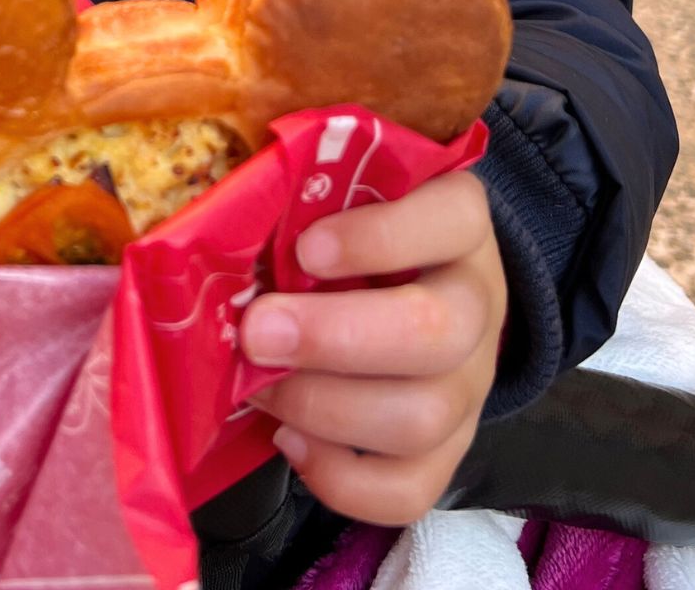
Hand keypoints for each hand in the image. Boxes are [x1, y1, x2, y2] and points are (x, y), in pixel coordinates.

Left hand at [242, 172, 505, 525]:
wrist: (406, 292)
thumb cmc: (350, 236)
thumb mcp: (339, 201)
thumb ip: (297, 203)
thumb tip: (217, 227)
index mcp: (455, 224)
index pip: (453, 217)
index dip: (379, 238)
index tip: (305, 248)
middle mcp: (477, 303)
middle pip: (437, 332)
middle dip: (332, 338)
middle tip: (257, 333)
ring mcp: (469, 384)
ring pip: (422, 417)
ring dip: (321, 407)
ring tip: (259, 388)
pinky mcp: (448, 449)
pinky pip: (409, 491)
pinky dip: (338, 478)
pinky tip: (288, 439)